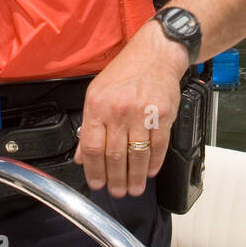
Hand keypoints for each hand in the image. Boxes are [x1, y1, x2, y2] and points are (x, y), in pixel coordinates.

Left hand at [74, 21, 188, 198]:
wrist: (156, 54)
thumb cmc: (126, 72)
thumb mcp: (97, 93)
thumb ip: (89, 125)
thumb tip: (82, 155)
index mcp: (98, 105)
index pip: (91, 146)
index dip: (93, 170)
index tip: (96, 183)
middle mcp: (118, 110)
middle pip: (114, 155)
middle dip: (115, 180)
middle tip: (117, 191)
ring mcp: (142, 113)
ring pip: (137, 155)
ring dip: (135, 177)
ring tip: (134, 188)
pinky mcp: (163, 115)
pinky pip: (158, 147)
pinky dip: (154, 164)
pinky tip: (150, 172)